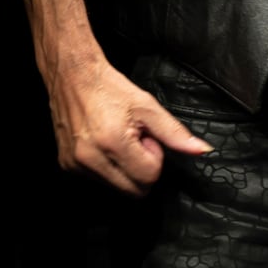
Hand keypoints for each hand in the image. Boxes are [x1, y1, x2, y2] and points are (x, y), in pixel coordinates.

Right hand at [42, 43, 210, 195]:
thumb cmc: (110, 88)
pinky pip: (99, 181)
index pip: (149, 177)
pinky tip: (105, 145)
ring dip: (124, 169)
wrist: (72, 76)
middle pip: (134, 191)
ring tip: (118, 141)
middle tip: (134, 142)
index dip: (154, 158)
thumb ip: (175, 132)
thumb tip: (201, 150)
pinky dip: (108, 168)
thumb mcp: (147, 106)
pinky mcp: (67, 166)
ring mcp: (76, 165)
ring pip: (117, 189)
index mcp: (113, 142)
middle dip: (141, 169)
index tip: (146, 138)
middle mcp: (90, 158)